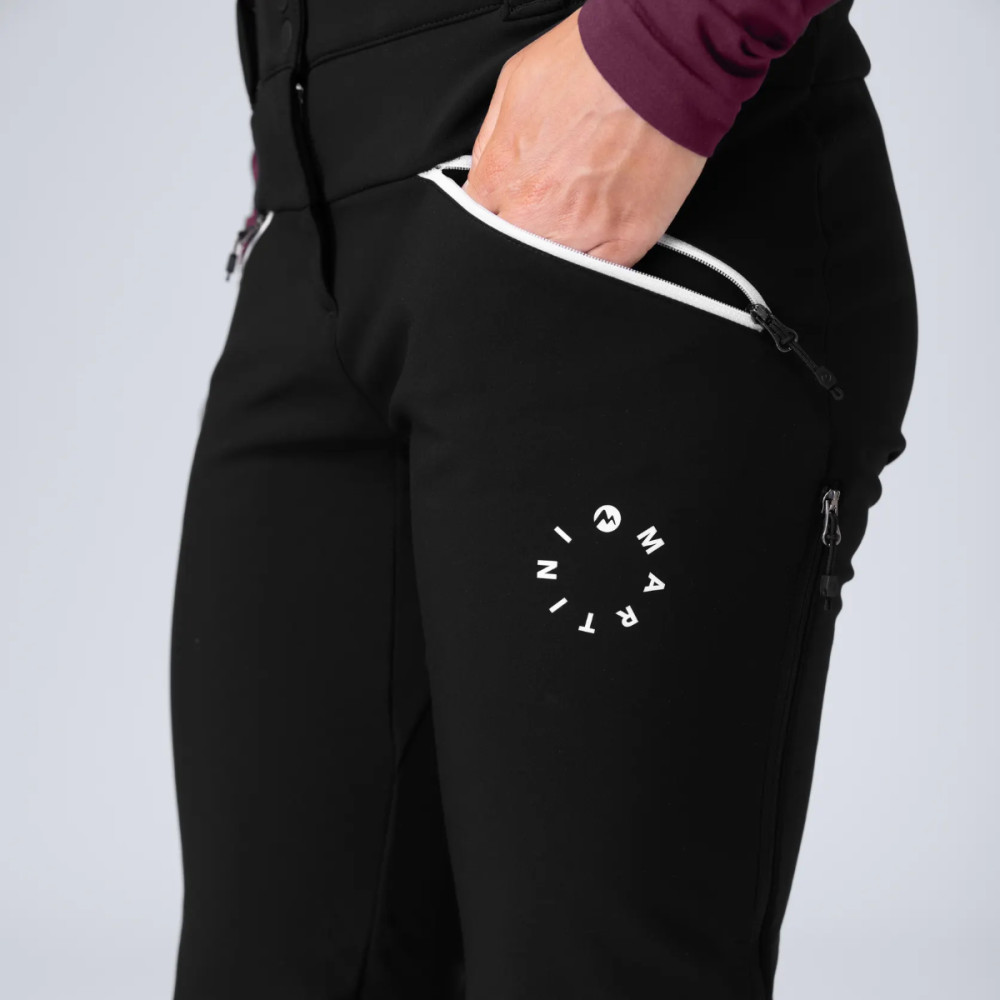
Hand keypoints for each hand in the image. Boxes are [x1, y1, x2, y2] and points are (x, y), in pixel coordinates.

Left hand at [464, 9, 706, 267]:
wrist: (661, 55)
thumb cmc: (594, 61)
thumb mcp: (516, 82)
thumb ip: (491, 139)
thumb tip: (482, 172)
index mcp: (504, 175)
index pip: (478, 219)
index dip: (494, 211)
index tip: (508, 203)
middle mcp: (538, 211)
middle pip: (513, 249)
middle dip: (522, 231)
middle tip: (548, 203)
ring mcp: (585, 230)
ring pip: (554, 265)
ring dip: (559, 246)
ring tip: (578, 210)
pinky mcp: (629, 239)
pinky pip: (602, 272)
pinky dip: (597, 259)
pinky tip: (603, 229)